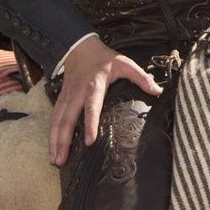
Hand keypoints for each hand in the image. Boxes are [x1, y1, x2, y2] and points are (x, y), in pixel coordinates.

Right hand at [48, 36, 161, 165]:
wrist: (81, 48)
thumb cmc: (105, 59)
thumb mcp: (126, 64)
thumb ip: (141, 78)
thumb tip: (158, 91)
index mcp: (94, 85)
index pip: (92, 107)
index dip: (90, 124)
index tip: (89, 141)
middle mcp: (77, 93)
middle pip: (68, 119)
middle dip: (63, 140)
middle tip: (61, 161)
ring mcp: (67, 97)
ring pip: (57, 121)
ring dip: (54, 141)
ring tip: (54, 160)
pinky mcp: (61, 99)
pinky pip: (54, 118)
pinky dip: (51, 133)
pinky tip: (52, 147)